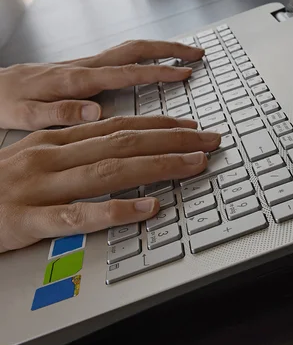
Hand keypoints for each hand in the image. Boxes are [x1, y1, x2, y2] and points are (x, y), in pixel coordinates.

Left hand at [0, 39, 202, 130]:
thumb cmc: (4, 102)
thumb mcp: (25, 114)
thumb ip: (60, 112)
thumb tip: (97, 111)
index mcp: (76, 79)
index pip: (126, 72)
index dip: (158, 72)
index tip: (184, 73)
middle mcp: (84, 67)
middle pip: (135, 50)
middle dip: (169, 49)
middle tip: (197, 54)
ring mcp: (84, 66)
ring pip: (129, 51)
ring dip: (159, 50)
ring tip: (184, 55)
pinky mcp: (82, 70)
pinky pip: (120, 59)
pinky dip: (143, 57)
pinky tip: (150, 65)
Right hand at [0, 115, 220, 251]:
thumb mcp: (37, 154)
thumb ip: (77, 147)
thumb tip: (119, 142)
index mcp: (57, 139)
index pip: (118, 126)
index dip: (159, 124)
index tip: (191, 126)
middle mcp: (54, 156)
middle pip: (124, 142)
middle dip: (173, 139)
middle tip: (209, 140)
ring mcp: (42, 186)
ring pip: (110, 171)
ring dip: (158, 165)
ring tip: (194, 164)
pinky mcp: (30, 220)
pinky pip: (79, 215)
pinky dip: (117, 210)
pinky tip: (148, 208)